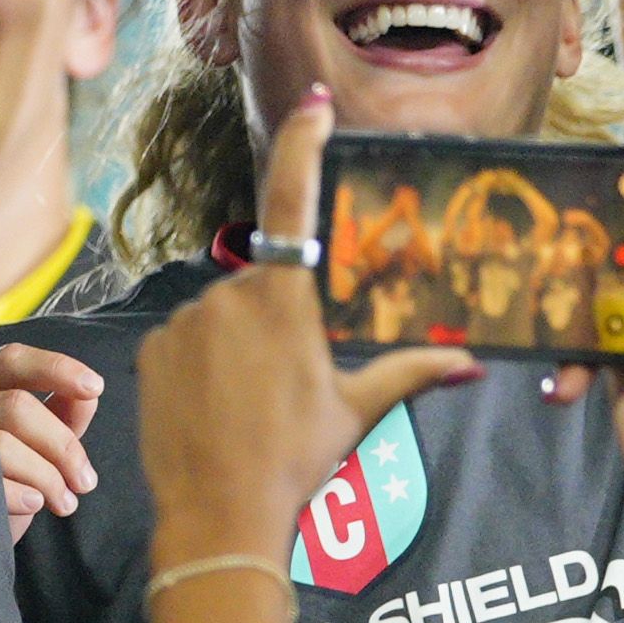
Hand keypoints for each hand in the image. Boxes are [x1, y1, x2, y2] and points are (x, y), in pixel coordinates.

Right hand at [0, 339, 107, 528]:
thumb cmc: (11, 473)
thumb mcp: (40, 440)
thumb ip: (64, 413)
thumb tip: (89, 395)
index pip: (14, 361)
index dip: (55, 368)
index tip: (95, 386)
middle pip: (17, 406)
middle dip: (63, 445)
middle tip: (86, 481)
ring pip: (4, 446)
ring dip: (48, 478)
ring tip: (65, 503)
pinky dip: (22, 497)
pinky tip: (35, 504)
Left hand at [133, 96, 481, 530]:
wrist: (218, 517)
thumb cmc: (295, 462)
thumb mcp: (357, 412)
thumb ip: (411, 374)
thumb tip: (470, 366)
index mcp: (285, 302)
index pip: (296, 199)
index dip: (306, 144)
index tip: (316, 105)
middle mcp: (230, 296)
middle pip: (265, 285)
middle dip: (281, 320)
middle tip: (289, 384)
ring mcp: (186, 322)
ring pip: (225, 315)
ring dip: (241, 345)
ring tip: (251, 408)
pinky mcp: (152, 350)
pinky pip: (188, 341)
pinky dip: (204, 364)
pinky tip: (216, 409)